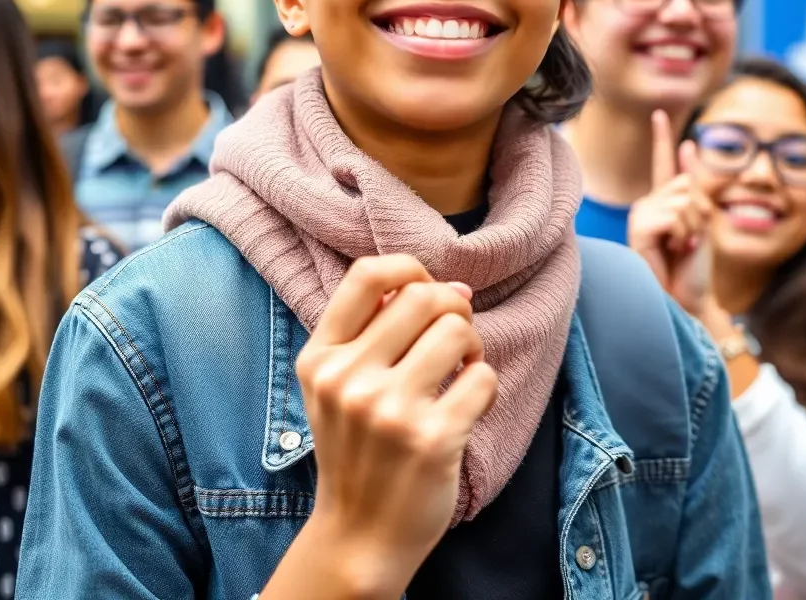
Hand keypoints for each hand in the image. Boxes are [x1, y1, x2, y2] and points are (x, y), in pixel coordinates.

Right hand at [293, 254, 498, 597]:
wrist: (359, 537)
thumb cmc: (358, 449)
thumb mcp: (338, 385)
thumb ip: (377, 329)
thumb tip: (456, 285)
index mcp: (321, 358)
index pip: (367, 274)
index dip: (410, 267)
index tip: (428, 289)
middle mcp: (348, 380)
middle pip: (424, 296)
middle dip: (452, 309)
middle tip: (454, 339)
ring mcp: (388, 411)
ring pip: (458, 330)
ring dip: (472, 346)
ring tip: (460, 371)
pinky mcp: (432, 439)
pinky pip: (483, 377)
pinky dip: (484, 385)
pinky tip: (467, 405)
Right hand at [627, 110, 712, 313]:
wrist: (685, 299)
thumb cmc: (692, 266)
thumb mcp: (701, 220)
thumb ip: (695, 185)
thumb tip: (688, 145)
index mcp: (663, 200)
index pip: (663, 163)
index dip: (661, 137)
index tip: (657, 113)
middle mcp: (648, 203)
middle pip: (686, 184)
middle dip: (701, 212)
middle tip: (691, 239)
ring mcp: (641, 215)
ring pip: (683, 199)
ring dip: (694, 226)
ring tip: (683, 246)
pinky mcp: (639, 228)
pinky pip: (674, 215)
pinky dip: (683, 233)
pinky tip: (673, 249)